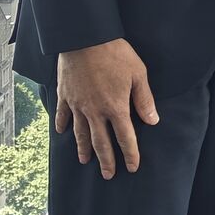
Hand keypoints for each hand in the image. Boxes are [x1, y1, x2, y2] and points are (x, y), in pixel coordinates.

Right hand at [55, 38, 158, 178]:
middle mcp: (95, 112)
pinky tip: (62, 133)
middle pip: (101, 142)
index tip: (132, 167)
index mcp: (115, 108)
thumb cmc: (115, 54)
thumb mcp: (138, 74)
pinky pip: (63, 115)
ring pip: (80, 133)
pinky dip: (62, 125)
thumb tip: (153, 121)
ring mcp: (77, 105)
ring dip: (84, 149)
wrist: (84, 38)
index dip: (130, 154)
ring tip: (85, 161)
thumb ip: (144, 100)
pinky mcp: (65, 95)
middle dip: (106, 160)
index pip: (125, 137)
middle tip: (108, 175)